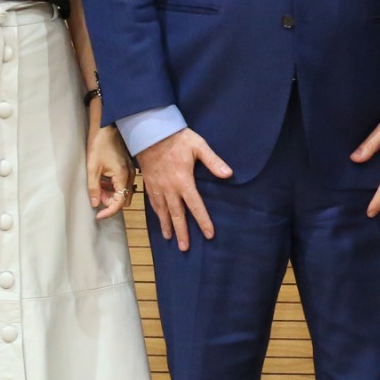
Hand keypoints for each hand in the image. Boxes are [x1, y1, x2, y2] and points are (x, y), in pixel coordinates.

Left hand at [86, 125, 133, 218]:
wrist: (107, 127)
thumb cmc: (99, 145)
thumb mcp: (93, 168)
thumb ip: (94, 188)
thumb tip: (95, 204)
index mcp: (122, 177)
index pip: (119, 202)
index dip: (109, 212)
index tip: (98, 215)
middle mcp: (130, 176)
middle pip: (123, 199)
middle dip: (110, 202)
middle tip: (96, 197)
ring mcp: (131, 171)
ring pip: (123, 192)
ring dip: (111, 194)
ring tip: (98, 188)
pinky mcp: (128, 167)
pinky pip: (123, 183)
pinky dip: (114, 187)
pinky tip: (103, 181)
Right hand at [138, 126, 231, 249]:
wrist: (150, 132)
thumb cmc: (177, 138)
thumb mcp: (198, 146)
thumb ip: (213, 161)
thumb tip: (229, 174)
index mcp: (183, 181)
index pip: (195, 206)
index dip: (203, 221)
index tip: (209, 234)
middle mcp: (170, 188)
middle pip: (177, 215)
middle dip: (182, 232)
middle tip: (185, 248)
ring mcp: (158, 187)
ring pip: (163, 212)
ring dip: (167, 226)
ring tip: (170, 239)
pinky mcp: (149, 184)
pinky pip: (153, 203)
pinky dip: (157, 214)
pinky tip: (160, 220)